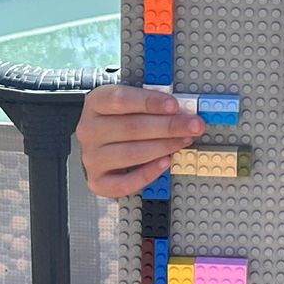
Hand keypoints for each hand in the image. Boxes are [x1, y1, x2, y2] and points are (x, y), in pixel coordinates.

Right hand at [74, 85, 202, 197]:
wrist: (100, 141)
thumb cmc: (120, 118)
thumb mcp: (130, 100)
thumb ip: (151, 101)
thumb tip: (181, 109)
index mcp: (96, 103)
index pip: (120, 99)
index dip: (149, 102)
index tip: (174, 105)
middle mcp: (90, 130)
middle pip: (131, 128)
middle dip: (168, 126)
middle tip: (193, 126)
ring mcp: (92, 157)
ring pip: (131, 154)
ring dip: (164, 147)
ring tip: (184, 141)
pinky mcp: (98, 181)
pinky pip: (123, 183)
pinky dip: (147, 174)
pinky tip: (165, 162)